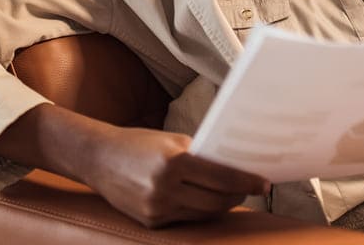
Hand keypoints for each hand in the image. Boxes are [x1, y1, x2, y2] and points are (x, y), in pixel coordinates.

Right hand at [81, 126, 269, 227]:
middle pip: (216, 200)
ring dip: (221, 205)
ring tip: (232, 195)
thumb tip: (233, 167)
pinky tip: (206, 201)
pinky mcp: (151, 222)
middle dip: (238, 195)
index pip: (222, 177)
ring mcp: (157, 209)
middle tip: (251, 189)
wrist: (98, 157)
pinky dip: (199, 210)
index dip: (247, 182)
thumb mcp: (171, 141)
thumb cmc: (138, 143)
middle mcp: (165, 188)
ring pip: (203, 213)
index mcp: (173, 162)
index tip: (265, 183)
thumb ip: (200, 154)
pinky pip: (185, 219)